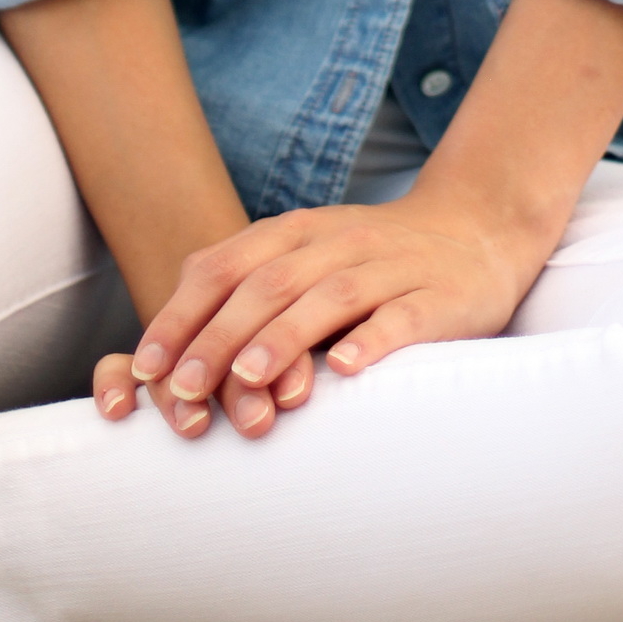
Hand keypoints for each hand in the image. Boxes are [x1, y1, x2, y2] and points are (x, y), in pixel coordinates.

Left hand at [89, 179, 547, 442]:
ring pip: (331, 296)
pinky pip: (402, 316)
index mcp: (295, 232)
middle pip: (269, 283)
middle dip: (220, 337)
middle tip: (184, 389)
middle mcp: (337, 242)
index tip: (146, 368)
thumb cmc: (370, 263)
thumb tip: (172, 355)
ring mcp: (389, 267)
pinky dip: (372, 340)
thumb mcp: (306, 261)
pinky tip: (345, 369)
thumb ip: (249, 293)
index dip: (182, 315)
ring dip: (286, 337)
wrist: (476, 231)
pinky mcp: (438, 298)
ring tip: (250, 381)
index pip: (224, 265)